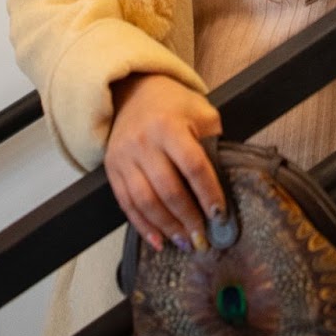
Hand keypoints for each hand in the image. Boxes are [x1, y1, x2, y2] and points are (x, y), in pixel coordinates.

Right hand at [104, 73, 225, 252]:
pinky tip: (159, 241)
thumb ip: (212, 141)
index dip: (208, 192)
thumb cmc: (174, 105)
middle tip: (203, 238)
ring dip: (167, 227)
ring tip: (185, 243)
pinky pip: (126, 204)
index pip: (193, 165)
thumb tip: (224, 182)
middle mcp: (143, 142)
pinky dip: (143, 226)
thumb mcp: (200, 111)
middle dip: (188, 218)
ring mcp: (124, 157)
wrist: (133, 92)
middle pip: (168, 189)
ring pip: (145, 201)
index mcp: (168, 125)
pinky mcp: (111, 169)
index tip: (220, 214)